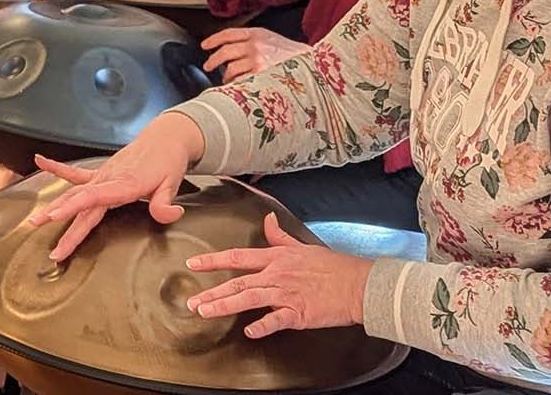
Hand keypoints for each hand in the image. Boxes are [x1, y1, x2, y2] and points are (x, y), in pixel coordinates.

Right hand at [25, 113, 205, 261]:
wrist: (166, 138)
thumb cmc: (167, 161)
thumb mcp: (172, 183)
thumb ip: (165, 203)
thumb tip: (168, 215)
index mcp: (124, 184)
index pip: (93, 198)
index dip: (73, 207)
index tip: (55, 217)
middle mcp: (108, 179)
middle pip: (80, 203)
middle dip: (61, 223)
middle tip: (51, 246)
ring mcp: (102, 176)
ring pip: (73, 193)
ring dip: (54, 206)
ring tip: (36, 220)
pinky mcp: (101, 173)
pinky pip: (76, 173)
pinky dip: (57, 168)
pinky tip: (40, 162)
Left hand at [185, 213, 371, 337]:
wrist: (358, 284)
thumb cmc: (333, 267)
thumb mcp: (302, 246)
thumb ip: (280, 237)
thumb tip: (268, 220)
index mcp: (276, 258)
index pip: (237, 257)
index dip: (213, 260)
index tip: (193, 263)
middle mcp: (276, 275)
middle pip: (237, 281)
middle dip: (212, 292)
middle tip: (192, 301)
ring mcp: (286, 294)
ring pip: (249, 298)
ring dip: (225, 305)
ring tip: (206, 312)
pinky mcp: (299, 312)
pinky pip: (276, 319)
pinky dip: (262, 325)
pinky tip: (248, 331)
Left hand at [199, 27, 308, 82]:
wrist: (312, 64)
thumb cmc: (293, 55)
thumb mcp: (272, 39)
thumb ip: (253, 41)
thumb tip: (232, 50)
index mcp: (257, 33)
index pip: (228, 34)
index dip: (213, 39)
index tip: (205, 45)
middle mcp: (255, 45)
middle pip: (225, 52)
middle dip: (213, 60)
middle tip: (208, 66)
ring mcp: (258, 60)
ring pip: (230, 68)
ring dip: (226, 76)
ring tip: (227, 79)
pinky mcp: (260, 75)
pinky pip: (240, 81)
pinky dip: (236, 85)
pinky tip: (237, 87)